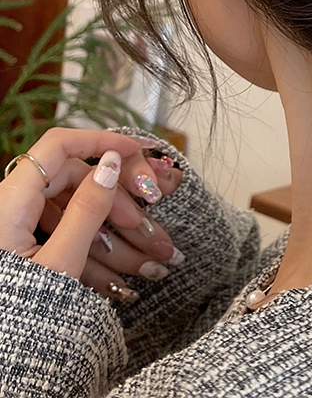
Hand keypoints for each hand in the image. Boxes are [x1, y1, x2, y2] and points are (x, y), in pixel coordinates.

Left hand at [0, 128, 183, 299]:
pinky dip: (97, 255)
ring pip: (78, 216)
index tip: (137, 150)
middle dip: (120, 204)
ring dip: (116, 237)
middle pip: (76, 183)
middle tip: (148, 225)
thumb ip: (87, 210)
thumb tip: (110, 164)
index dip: (100, 141)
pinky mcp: (26, 254)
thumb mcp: (58, 264)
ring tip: (150, 260)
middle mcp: (12, 210)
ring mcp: (19, 233)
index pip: (59, 146)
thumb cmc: (13, 317)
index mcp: (11, 202)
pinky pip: (67, 240)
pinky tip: (122, 280)